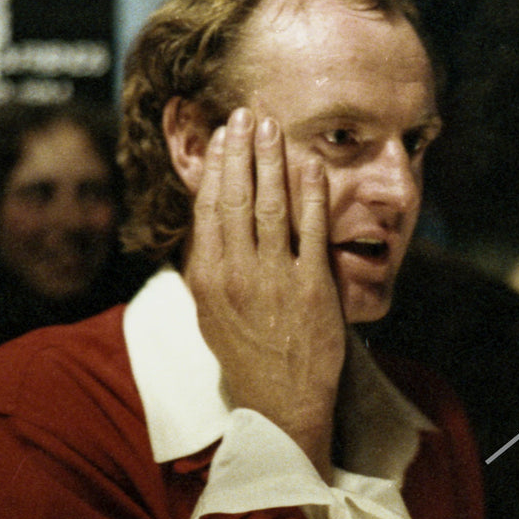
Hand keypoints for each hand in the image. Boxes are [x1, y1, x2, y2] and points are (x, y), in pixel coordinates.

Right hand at [185, 107, 343, 475]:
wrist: (281, 404)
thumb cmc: (247, 359)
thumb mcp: (210, 315)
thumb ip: (208, 270)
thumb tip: (206, 229)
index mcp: (208, 278)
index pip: (209, 208)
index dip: (216, 167)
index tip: (221, 137)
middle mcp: (237, 273)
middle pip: (237, 197)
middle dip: (241, 151)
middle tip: (246, 115)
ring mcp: (275, 279)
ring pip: (271, 206)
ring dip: (271, 161)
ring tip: (272, 128)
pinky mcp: (312, 288)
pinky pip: (311, 230)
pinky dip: (310, 193)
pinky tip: (311, 165)